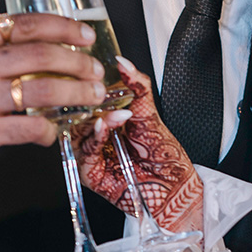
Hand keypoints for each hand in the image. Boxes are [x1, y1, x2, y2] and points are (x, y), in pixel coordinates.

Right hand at [0, 13, 106, 221]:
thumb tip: (35, 43)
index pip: (23, 23)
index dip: (62, 27)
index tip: (84, 34)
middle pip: (41, 53)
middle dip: (78, 61)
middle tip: (95, 68)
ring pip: (43, 89)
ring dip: (76, 92)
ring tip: (91, 95)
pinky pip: (30, 128)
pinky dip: (50, 129)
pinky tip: (54, 130)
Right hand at [74, 60, 202, 233]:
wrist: (174, 188)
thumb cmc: (164, 156)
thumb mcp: (150, 113)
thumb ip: (138, 86)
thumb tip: (124, 63)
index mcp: (107, 119)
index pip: (88, 98)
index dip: (89, 86)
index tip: (94, 74)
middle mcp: (96, 136)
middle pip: (78, 114)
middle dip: (89, 102)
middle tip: (100, 94)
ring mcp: (91, 154)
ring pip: (78, 131)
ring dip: (93, 120)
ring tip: (112, 115)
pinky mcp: (90, 173)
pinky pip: (84, 153)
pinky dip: (93, 138)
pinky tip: (103, 127)